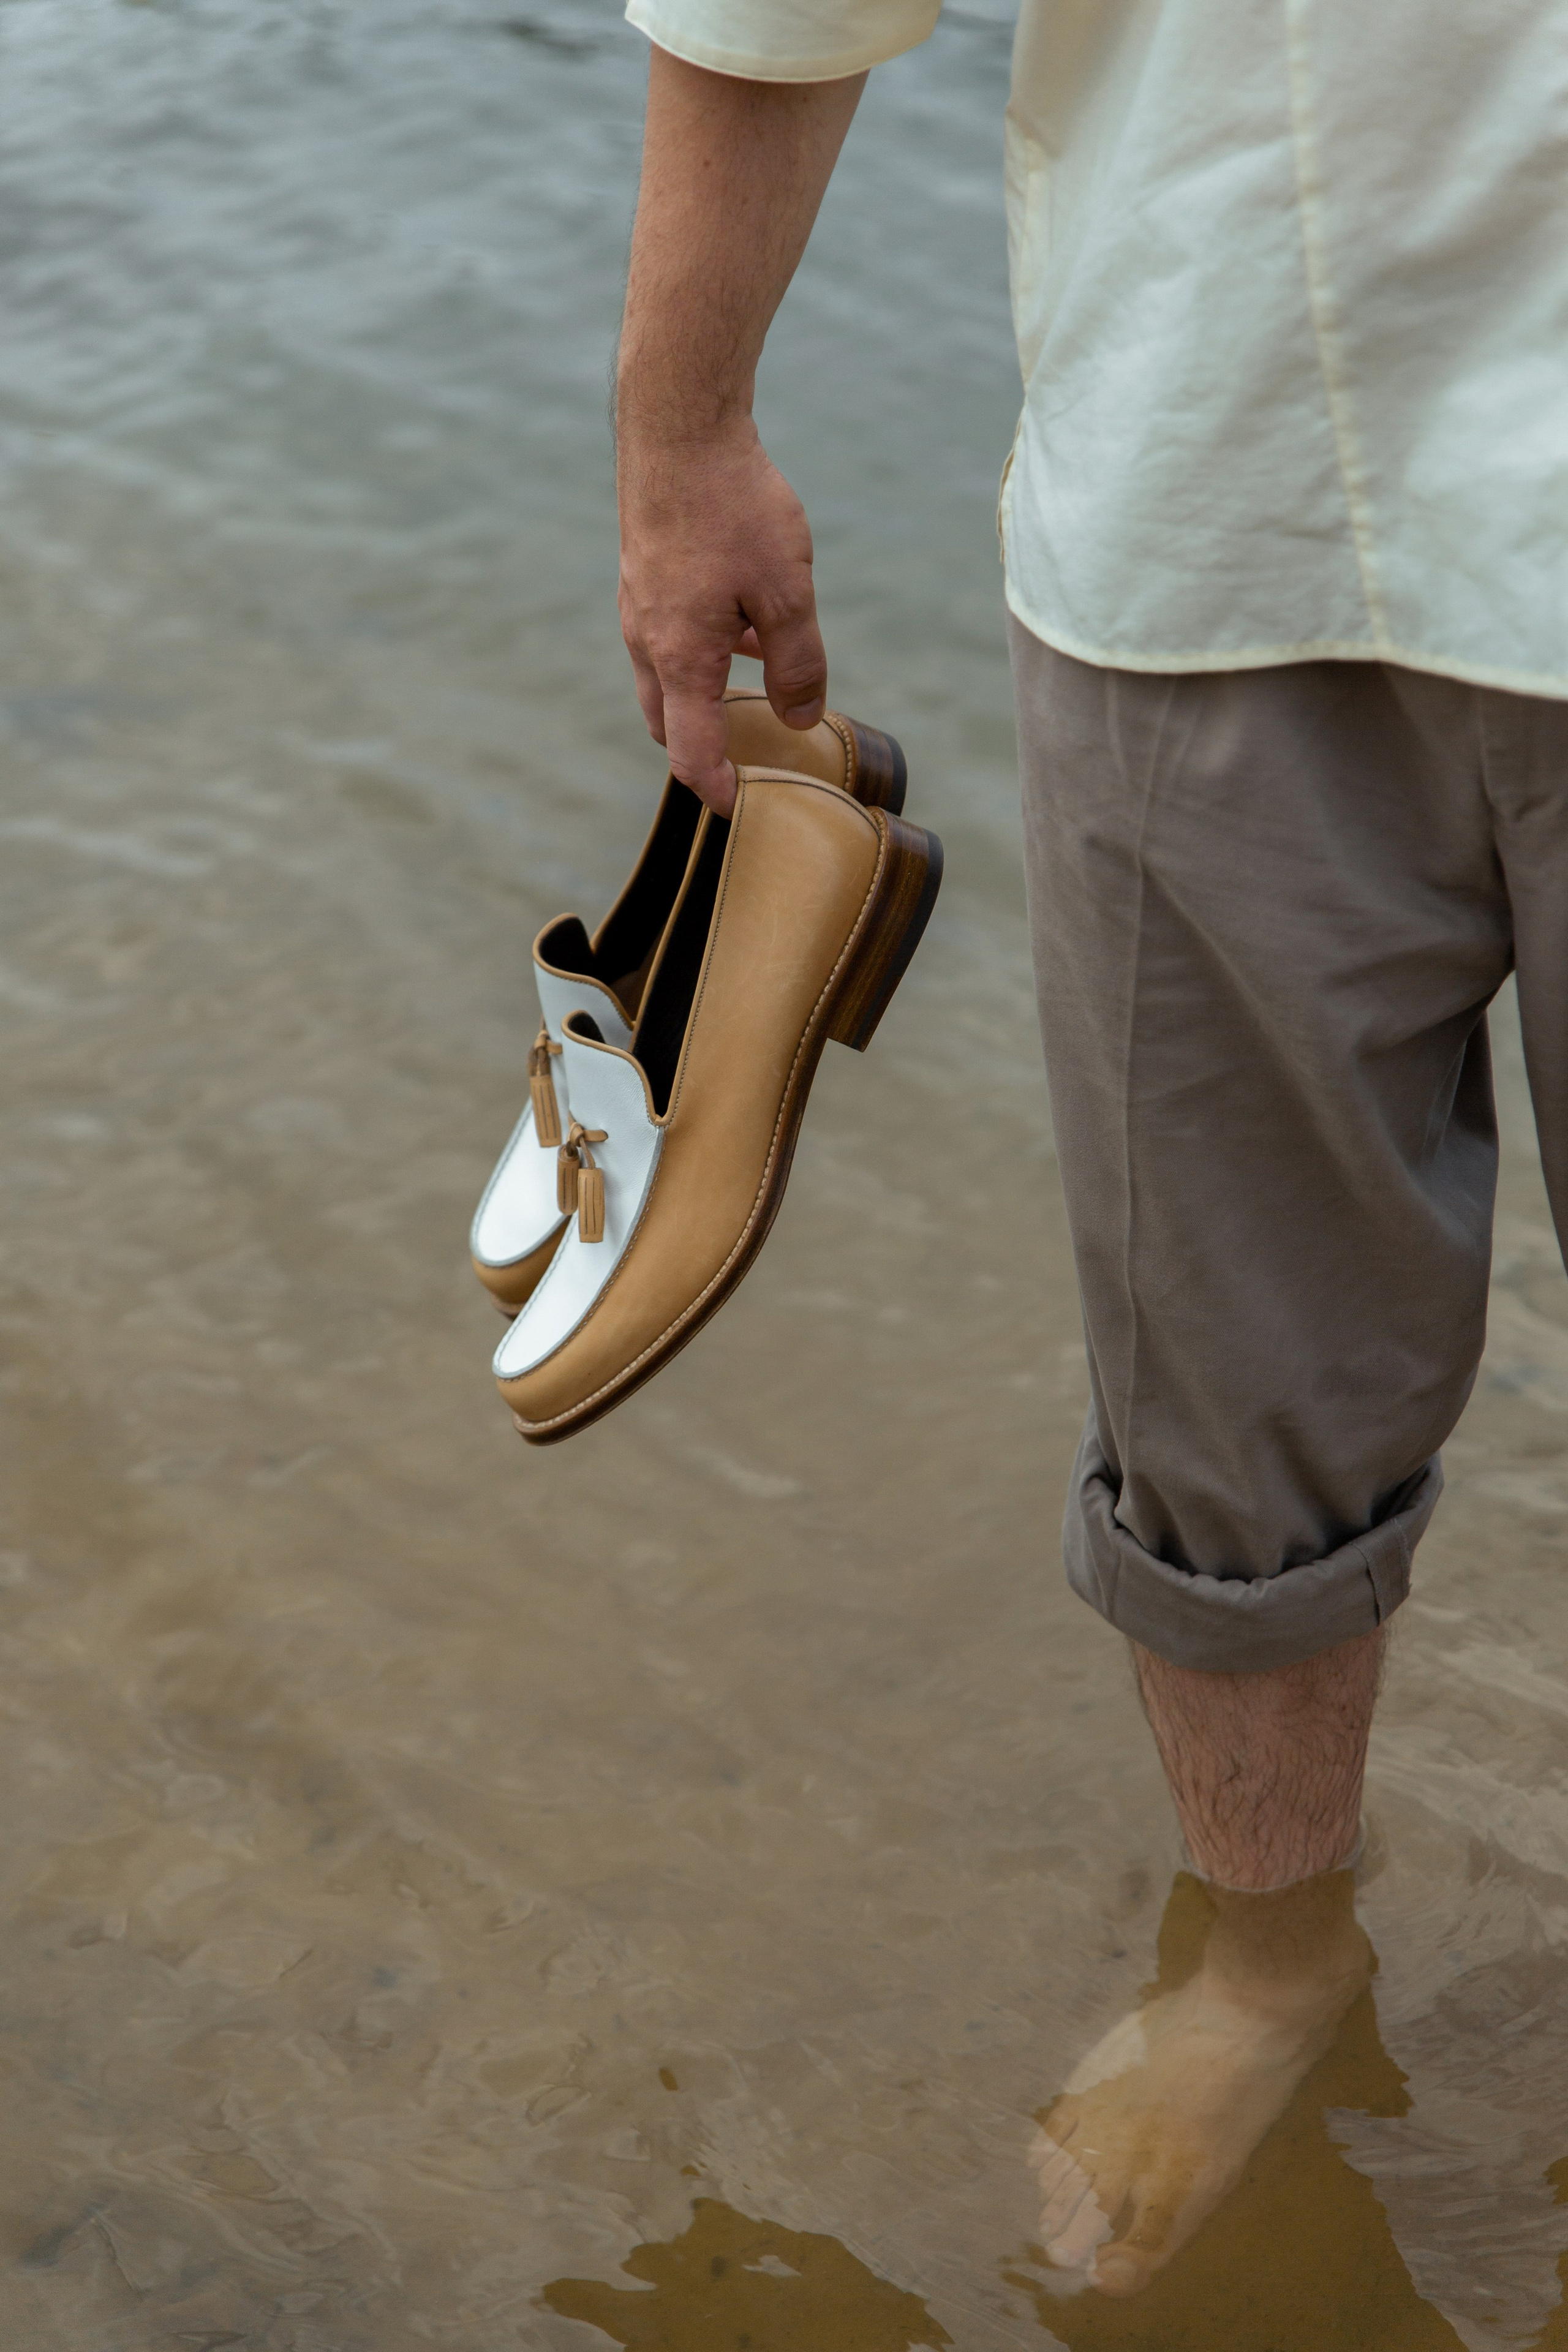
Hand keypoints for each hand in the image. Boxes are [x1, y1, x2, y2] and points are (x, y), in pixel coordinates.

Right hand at [618, 415, 826, 815]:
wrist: (677, 424)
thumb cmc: (731, 506)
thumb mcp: (786, 592)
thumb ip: (798, 663)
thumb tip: (802, 718)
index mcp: (680, 659)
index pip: (691, 753)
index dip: (717, 790)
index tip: (740, 810)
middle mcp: (648, 640)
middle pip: (669, 722)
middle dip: (703, 747)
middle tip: (747, 760)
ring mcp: (639, 606)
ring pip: (669, 676)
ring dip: (708, 691)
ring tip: (764, 679)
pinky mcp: (643, 575)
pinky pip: (670, 634)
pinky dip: (703, 650)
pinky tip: (746, 620)